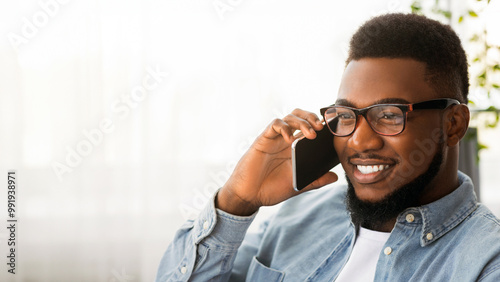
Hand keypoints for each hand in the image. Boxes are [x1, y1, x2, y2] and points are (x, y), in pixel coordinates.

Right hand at [216, 109, 338, 215]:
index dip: (320, 125)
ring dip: (302, 122)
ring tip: (311, 133)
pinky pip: (274, 125)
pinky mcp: (263, 140)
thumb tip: (335, 176)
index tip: (331, 129)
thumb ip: (316, 180)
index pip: (309, 128)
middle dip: (312, 117)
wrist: (250, 195)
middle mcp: (286, 141)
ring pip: (289, 117)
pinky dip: (283, 127)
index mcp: (295, 149)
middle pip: (300, 117)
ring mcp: (275, 139)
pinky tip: (289, 138)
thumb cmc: (271, 190)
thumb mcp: (299, 186)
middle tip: (321, 127)